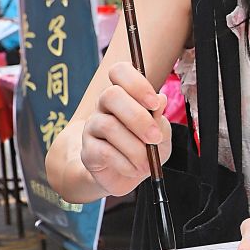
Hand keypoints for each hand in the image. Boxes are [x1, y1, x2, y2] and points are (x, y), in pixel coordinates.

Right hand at [80, 61, 171, 196]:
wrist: (128, 177)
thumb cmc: (145, 148)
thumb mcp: (161, 134)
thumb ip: (159, 118)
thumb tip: (161, 99)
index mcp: (124, 94)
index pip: (119, 71)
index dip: (136, 83)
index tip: (155, 103)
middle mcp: (104, 106)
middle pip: (111, 95)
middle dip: (138, 118)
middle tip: (155, 138)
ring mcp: (92, 127)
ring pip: (108, 126)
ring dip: (134, 147)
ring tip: (146, 161)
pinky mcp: (87, 150)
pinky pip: (104, 151)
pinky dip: (124, 162)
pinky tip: (133, 169)